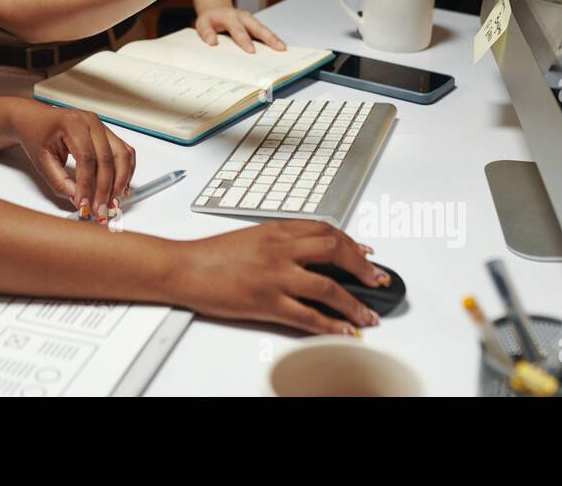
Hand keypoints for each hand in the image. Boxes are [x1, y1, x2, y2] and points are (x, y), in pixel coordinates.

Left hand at [10, 102, 134, 221]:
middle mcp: (91, 122)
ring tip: (112, 201)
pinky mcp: (107, 134)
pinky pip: (124, 152)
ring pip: (122, 155)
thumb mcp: (41, 160)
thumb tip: (77, 199)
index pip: (86, 158)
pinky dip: (126, 171)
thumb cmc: (36, 134)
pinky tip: (121, 187)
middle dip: (105, 188)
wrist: (35, 119)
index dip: (87, 184)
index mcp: (72, 123)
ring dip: (120, 181)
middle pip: (107, 158)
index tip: (84, 204)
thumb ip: (59, 181)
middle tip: (99, 208)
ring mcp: (102, 127)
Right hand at [171, 220, 387, 333]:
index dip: (352, 243)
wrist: (184, 267)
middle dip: (363, 268)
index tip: (366, 255)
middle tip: (377, 282)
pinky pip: (307, 316)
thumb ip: (282, 240)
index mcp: (277, 230)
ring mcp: (275, 276)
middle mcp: (280, 249)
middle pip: (335, 251)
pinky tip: (344, 331)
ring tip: (368, 315)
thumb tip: (310, 251)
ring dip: (354, 303)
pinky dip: (331, 326)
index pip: (326, 230)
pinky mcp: (266, 302)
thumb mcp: (252, 236)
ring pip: (328, 287)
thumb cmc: (213, 255)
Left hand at [195, 6, 286, 53]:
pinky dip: (273, 40)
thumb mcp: (202, 23)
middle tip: (278, 48)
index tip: (252, 51)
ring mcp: (251, 20)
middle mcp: (243, 17)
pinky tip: (280, 48)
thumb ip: (205, 32)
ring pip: (264, 29)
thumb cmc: (210, 20)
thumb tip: (212, 42)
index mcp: (229, 17)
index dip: (245, 40)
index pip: (238, 29)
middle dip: (268, 38)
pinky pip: (265, 32)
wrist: (216, 10)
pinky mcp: (255, 25)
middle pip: (257, 27)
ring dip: (274, 39)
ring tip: (283, 49)